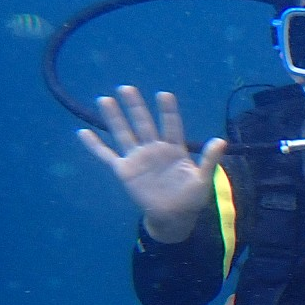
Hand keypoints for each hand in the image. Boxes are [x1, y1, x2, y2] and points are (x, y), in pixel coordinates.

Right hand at [78, 87, 225, 242]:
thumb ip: (209, 159)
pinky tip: (83, 132)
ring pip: (123, 134)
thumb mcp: (202, 178)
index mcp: (174, 149)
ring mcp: (138, 158)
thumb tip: (221, 140)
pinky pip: (106, 155)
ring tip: (104, 99)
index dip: (168, 111)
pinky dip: (95, 145)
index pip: (171, 125)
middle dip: (135, 107)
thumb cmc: (191, 197)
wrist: (174, 216)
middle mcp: (154, 149)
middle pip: (143, 123)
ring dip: (114, 118)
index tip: (164, 95)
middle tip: (126, 88)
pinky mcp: (124, 171)